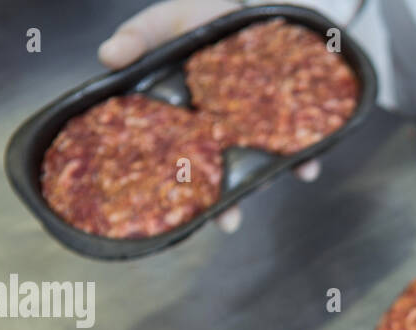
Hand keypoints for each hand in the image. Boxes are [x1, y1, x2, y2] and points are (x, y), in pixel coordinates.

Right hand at [98, 0, 321, 233]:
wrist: (242, 8)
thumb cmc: (196, 20)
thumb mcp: (163, 24)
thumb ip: (137, 39)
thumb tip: (108, 57)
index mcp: (183, 122)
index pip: (177, 162)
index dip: (176, 190)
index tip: (178, 213)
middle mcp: (218, 132)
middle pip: (220, 175)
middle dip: (225, 203)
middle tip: (228, 223)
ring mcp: (252, 126)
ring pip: (259, 163)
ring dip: (269, 181)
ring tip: (283, 188)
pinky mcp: (283, 114)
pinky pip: (296, 140)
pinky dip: (305, 155)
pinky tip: (308, 166)